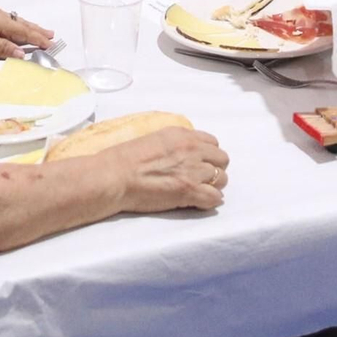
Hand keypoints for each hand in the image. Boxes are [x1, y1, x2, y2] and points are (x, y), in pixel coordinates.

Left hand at [0, 0, 53, 58]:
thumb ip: (1, 48)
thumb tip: (21, 52)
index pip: (23, 31)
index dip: (37, 39)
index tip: (50, 44)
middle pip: (21, 23)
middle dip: (36, 30)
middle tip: (51, 35)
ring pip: (13, 21)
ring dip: (26, 27)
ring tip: (38, 31)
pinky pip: (5, 20)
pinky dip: (14, 25)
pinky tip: (13, 28)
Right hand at [104, 127, 227, 212]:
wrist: (115, 176)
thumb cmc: (126, 159)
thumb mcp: (154, 139)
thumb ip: (175, 143)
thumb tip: (185, 154)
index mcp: (182, 135)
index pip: (212, 143)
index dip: (208, 155)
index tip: (200, 163)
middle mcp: (191, 150)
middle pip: (222, 159)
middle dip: (214, 169)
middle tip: (201, 179)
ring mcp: (192, 171)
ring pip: (222, 179)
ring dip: (213, 186)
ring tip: (199, 191)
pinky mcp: (189, 191)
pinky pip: (215, 197)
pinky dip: (210, 201)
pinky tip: (200, 202)